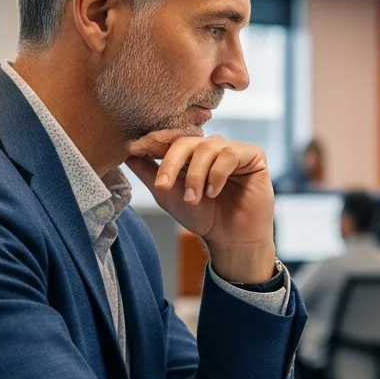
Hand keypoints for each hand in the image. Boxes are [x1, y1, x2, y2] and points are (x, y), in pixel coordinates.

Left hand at [126, 132, 275, 283]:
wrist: (232, 238)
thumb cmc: (203, 217)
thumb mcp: (168, 195)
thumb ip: (149, 173)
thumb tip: (127, 153)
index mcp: (191, 154)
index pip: (170, 140)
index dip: (152, 142)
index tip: (134, 149)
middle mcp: (211, 147)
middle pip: (185, 141)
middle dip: (171, 163)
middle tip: (164, 187)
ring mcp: (232, 149)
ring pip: (207, 148)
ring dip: (196, 175)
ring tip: (194, 199)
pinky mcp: (252, 155)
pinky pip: (230, 154)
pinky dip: (217, 174)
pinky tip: (213, 192)